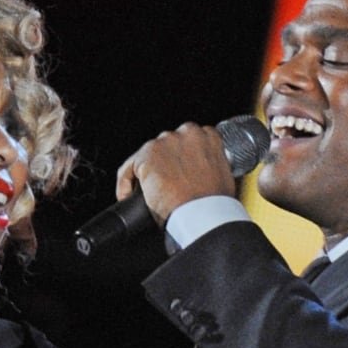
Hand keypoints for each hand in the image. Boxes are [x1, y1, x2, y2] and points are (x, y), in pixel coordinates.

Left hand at [115, 122, 236, 223]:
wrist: (202, 214)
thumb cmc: (214, 203)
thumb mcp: (222, 178)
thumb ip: (210, 167)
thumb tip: (203, 174)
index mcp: (208, 137)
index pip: (187, 143)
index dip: (179, 160)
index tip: (176, 174)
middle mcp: (186, 133)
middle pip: (166, 147)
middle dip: (163, 166)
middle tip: (163, 187)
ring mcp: (164, 143)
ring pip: (147, 156)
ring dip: (145, 174)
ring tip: (147, 196)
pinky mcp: (146, 156)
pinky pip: (128, 168)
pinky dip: (125, 183)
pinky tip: (128, 197)